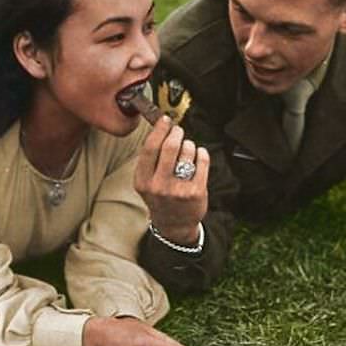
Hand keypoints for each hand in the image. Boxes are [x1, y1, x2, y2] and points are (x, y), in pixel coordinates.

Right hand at [135, 116, 208, 244]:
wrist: (175, 225)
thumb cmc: (161, 199)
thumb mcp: (146, 183)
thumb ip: (150, 159)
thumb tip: (161, 129)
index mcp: (143, 181)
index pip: (149, 148)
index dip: (159, 130)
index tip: (165, 120)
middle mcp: (159, 186)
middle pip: (170, 146)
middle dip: (176, 133)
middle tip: (178, 131)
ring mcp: (178, 189)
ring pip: (187, 151)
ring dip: (189, 145)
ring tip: (187, 151)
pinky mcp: (196, 191)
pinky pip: (202, 161)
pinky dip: (202, 154)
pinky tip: (198, 157)